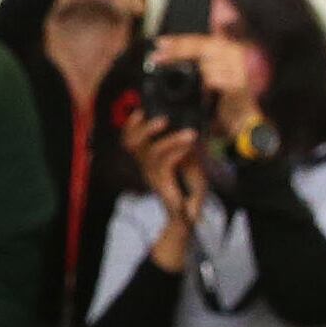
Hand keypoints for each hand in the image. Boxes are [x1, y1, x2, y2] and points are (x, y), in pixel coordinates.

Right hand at [118, 109, 206, 234]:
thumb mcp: (191, 159)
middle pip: (134, 144)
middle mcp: (147, 166)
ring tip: (191, 135)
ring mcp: (153, 177)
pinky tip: (190, 148)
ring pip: (153, 153)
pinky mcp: (163, 186)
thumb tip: (194, 122)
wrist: (189, 216)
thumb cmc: (189, 187)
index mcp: (149, 159)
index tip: (140, 111)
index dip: (131, 125)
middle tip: (164, 120)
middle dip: (145, 129)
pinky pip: (166, 166)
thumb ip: (188, 144)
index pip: (131, 140)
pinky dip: (178, 153)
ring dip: (172, 141)